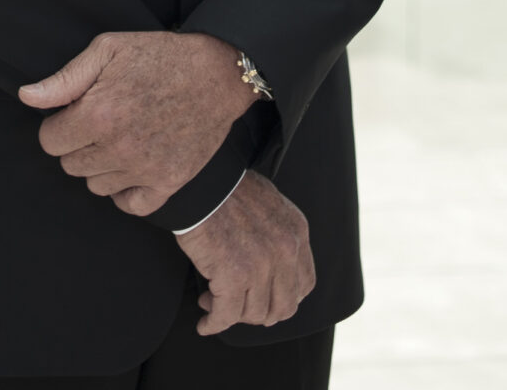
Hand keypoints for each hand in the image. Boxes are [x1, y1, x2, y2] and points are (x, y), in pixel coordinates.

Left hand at [20, 31, 253, 214]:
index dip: (59, 124)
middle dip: (78, 144)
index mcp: (98, 115)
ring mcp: (144, 170)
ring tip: (120, 139)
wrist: (217, 73)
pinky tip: (131, 166)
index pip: (49, 141)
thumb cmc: (159, 56)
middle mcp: (118, 149)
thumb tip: (27, 97)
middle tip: (102, 122)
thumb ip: (64, 79)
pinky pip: (129, 205)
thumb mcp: (108, 50)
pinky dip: (125, 191)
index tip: (76, 112)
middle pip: (70, 165)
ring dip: (100, 166)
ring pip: (95, 185)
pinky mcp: (169, 183)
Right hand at [176, 171, 314, 334]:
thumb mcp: (269, 203)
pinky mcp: (233, 277)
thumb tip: (271, 260)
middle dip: (259, 312)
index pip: (304, 284)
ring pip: (254, 314)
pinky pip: (226, 316)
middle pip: (283, 306)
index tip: (264, 298)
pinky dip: (214, 324)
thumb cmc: (226, 187)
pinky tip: (205, 324)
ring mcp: (261, 267)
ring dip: (232, 315)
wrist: (201, 182)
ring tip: (212, 303)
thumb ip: (278, 232)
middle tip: (238, 305)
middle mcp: (286, 252)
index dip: (284, 298)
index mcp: (297, 232)